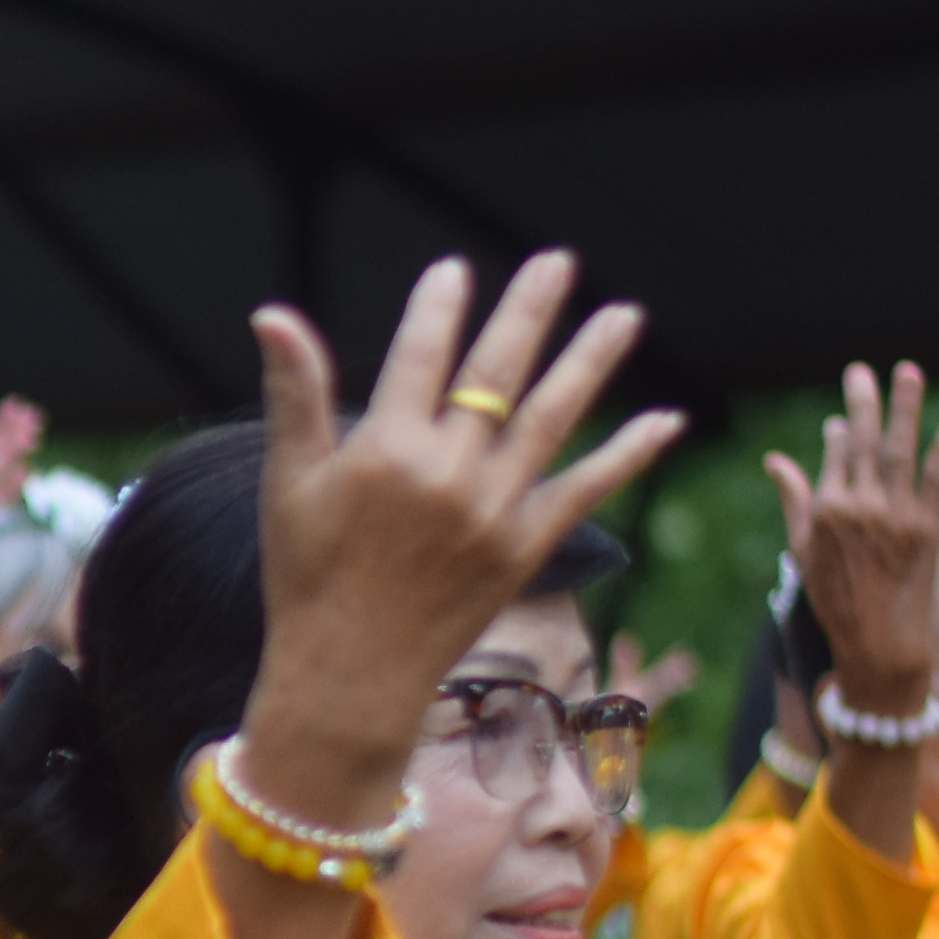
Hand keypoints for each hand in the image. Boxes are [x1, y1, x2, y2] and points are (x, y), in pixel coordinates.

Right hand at [233, 252, 681, 833]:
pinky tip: (666, 421)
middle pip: (497, 372)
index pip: (420, 357)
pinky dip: (628, 455)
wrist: (347, 677)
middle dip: (529, 311)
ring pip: (553, 416)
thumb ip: (295, 392)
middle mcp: (448, 473)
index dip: (438, 309)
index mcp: (384, 451)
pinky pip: (586, 490)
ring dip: (592, 361)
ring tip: (625, 314)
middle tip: (558, 262)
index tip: (455, 270)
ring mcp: (494, 511)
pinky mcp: (526, 549)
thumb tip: (272, 314)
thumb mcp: (288, 483)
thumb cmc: (306, 579)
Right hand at [765, 360, 938, 718]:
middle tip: (864, 370)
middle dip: (864, 402)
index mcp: (825, 510)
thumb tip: (775, 460)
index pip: (835, 454)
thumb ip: (794, 497)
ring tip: (909, 372)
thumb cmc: (835, 596)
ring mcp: (896, 513)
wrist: (879, 639)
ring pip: (900, 448)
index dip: (840, 429)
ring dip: (906, 407)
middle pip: (863, 441)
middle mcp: (860, 506)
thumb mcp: (803, 548)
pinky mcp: (928, 524)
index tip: (845, 410)